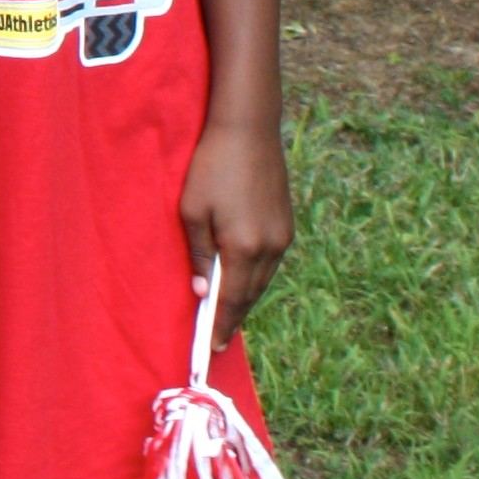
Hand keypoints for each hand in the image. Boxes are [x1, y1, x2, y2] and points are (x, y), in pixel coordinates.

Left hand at [180, 114, 292, 342]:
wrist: (248, 130)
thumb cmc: (210, 167)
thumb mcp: (192, 210)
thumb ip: (199, 254)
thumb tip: (203, 292)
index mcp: (244, 247)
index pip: (232, 299)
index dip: (222, 325)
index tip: (212, 348)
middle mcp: (270, 248)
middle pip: (251, 295)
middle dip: (233, 318)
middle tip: (216, 339)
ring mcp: (283, 237)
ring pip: (263, 281)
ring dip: (245, 299)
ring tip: (226, 316)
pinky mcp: (287, 225)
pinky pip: (270, 263)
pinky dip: (254, 278)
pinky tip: (241, 281)